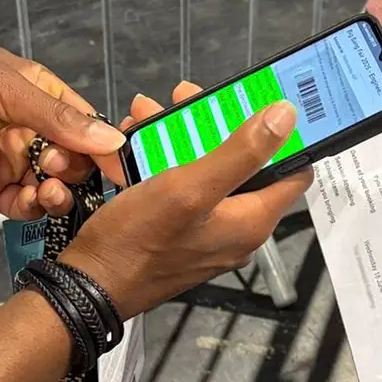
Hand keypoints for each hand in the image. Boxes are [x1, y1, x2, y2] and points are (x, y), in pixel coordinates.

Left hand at [0, 39, 124, 219]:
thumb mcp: (5, 90)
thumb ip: (57, 118)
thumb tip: (113, 141)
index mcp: (42, 97)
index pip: (87, 126)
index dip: (105, 147)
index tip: (122, 168)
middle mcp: (32, 131)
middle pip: (75, 160)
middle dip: (75, 168)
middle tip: (54, 166)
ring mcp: (10, 162)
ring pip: (52, 186)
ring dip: (58, 192)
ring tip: (46, 190)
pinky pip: (23, 206)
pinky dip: (34, 209)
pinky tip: (32, 202)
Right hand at [59, 84, 313, 317]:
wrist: (87, 285)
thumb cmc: (139, 239)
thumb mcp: (191, 187)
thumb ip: (241, 152)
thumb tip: (288, 115)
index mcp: (252, 220)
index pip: (294, 171)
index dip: (287, 134)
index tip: (265, 100)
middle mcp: (237, 227)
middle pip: (244, 164)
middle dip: (216, 122)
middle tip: (186, 96)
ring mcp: (207, 231)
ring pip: (206, 170)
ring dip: (180, 136)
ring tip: (149, 111)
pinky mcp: (178, 232)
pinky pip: (180, 188)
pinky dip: (161, 160)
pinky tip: (135, 139)